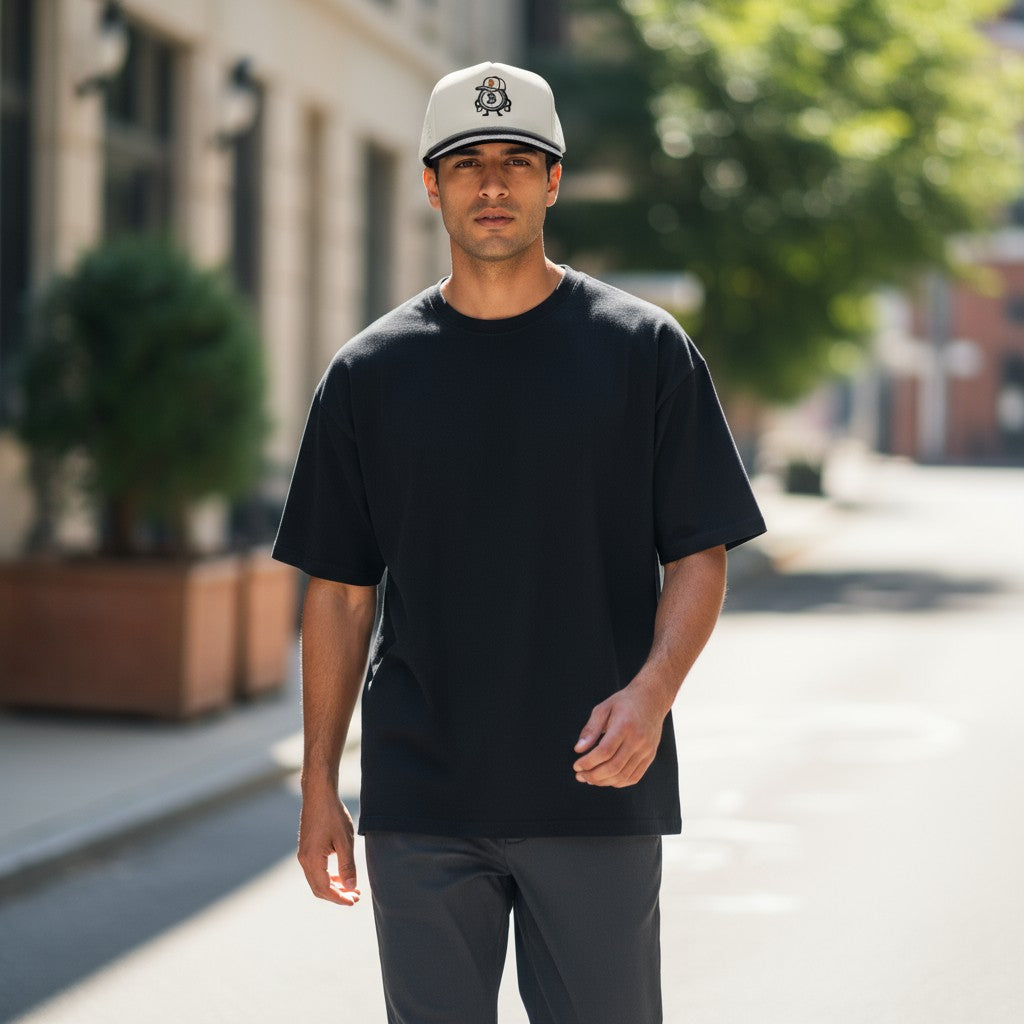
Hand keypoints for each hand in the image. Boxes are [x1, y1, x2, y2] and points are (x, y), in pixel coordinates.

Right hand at [297, 787, 360, 905]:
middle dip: (337, 895)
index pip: (325, 889)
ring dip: (333, 886)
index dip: (339, 898)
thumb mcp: (345, 841)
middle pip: (319, 888)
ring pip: (317, 880)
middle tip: (355, 897)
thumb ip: (347, 866)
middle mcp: (304, 860)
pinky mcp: (306, 848)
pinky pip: (316, 870)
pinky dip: (328, 876)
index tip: (353, 901)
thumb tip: (350, 887)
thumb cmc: (332, 815)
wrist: (319, 795)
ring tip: (351, 888)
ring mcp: (303, 854)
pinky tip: (341, 875)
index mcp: (312, 860)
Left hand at [572, 683, 667, 787]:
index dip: (588, 762)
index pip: (604, 751)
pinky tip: (606, 779)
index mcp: (624, 726)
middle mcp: (638, 740)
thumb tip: (578, 749)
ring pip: (623, 775)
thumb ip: (590, 729)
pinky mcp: (650, 756)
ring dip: (604, 781)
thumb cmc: (624, 703)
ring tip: (589, 779)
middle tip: (580, 775)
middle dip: (593, 775)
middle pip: (614, 767)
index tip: (576, 765)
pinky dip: (618, 782)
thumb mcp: (603, 708)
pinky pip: (634, 777)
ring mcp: (646, 750)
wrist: (651, 700)